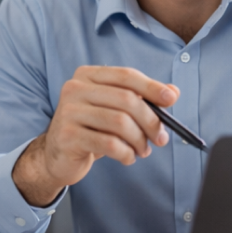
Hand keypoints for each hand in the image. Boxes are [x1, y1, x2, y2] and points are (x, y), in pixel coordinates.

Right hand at [12, 66, 178, 205]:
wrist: (58, 154)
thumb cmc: (91, 128)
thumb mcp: (115, 109)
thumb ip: (142, 98)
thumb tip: (173, 92)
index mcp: (87, 75)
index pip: (126, 75)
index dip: (152, 86)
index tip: (171, 100)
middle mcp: (75, 88)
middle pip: (126, 100)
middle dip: (151, 121)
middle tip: (160, 138)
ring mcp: (69, 111)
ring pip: (119, 123)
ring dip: (139, 140)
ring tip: (142, 150)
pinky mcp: (68, 135)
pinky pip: (109, 144)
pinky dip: (126, 153)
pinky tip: (127, 157)